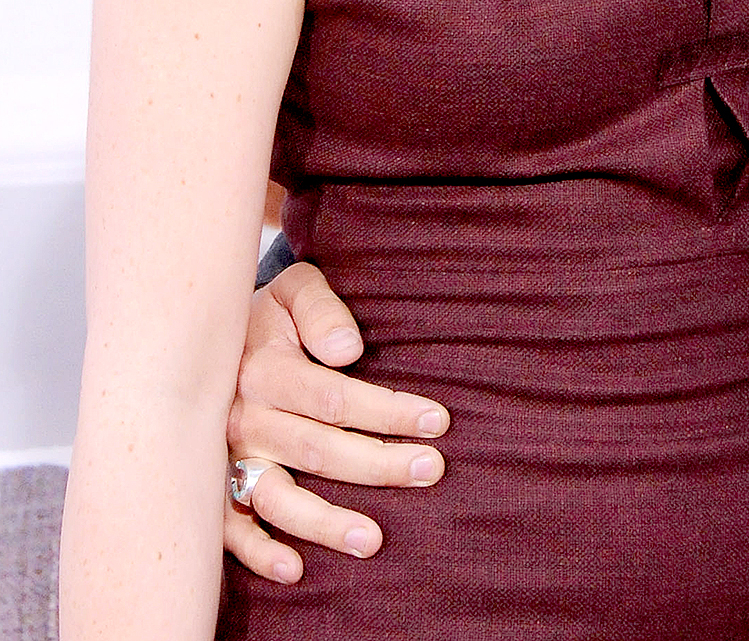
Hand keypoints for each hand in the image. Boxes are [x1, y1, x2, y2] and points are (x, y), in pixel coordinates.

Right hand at [223, 262, 450, 582]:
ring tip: (374, 541)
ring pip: (277, 498)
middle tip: (430, 470)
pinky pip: (229, 529)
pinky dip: (258, 553)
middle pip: (318, 450)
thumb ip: (321, 309)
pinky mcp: (213, 488)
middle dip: (378, 464)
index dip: (388, 411)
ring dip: (326, 523)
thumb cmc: (266, 317)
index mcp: (265, 371)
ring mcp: (227, 459)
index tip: (437, 421)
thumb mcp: (292, 290)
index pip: (335, 399)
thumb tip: (348, 350)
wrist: (199, 342)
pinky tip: (295, 569)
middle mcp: (244, 420)